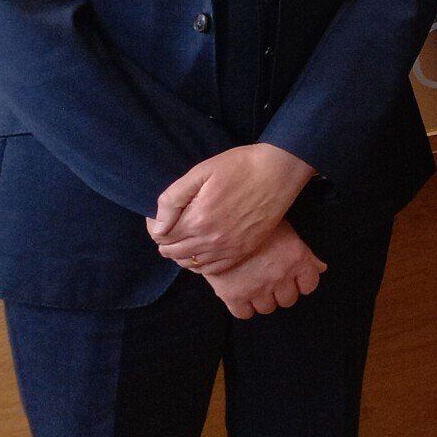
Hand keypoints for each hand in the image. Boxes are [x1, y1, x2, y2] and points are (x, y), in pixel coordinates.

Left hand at [147, 143, 316, 269]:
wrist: (279, 171)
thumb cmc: (240, 166)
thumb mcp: (201, 172)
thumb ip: (172, 199)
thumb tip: (158, 225)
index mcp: (197, 220)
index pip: (160, 236)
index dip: (157, 225)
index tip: (163, 215)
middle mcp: (210, 241)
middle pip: (172, 253)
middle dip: (167, 239)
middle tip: (175, 223)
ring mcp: (228, 249)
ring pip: (190, 263)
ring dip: (183, 251)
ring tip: (189, 233)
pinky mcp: (243, 251)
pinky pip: (212, 269)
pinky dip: (201, 262)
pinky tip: (204, 247)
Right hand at [202, 222, 325, 318]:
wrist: (218, 225)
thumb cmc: (255, 224)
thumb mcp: (285, 231)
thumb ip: (305, 253)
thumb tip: (321, 268)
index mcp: (296, 258)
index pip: (310, 285)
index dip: (302, 283)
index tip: (293, 279)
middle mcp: (280, 276)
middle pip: (288, 300)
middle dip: (281, 292)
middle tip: (271, 281)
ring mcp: (257, 288)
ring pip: (268, 308)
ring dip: (263, 299)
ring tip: (255, 285)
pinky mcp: (234, 296)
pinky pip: (245, 314)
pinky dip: (244, 307)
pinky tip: (241, 293)